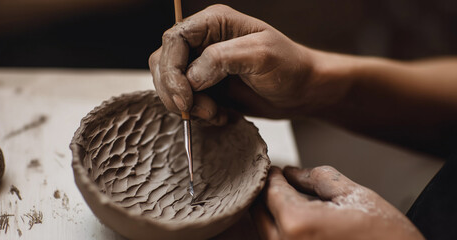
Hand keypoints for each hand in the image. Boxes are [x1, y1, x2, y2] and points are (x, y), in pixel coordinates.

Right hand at [149, 4, 341, 123]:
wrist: (301, 92)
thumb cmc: (289, 67)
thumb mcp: (260, 55)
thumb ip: (222, 59)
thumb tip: (190, 78)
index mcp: (213, 23)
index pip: (173, 41)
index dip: (171, 71)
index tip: (185, 98)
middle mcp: (203, 42)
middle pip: (163, 64)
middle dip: (177, 93)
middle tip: (202, 111)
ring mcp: (202, 66)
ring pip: (171, 87)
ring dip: (189, 108)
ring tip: (216, 114)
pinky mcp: (206, 88)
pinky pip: (186, 103)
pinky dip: (199, 116)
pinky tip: (222, 116)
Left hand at [251, 166, 423, 239]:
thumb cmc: (387, 238)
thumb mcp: (354, 195)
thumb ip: (318, 178)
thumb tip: (294, 173)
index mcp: (297, 223)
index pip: (271, 191)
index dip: (272, 175)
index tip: (275, 168)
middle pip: (260, 213)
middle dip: (267, 194)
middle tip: (277, 180)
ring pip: (266, 231)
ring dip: (271, 212)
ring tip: (286, 196)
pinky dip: (281, 229)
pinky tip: (295, 218)